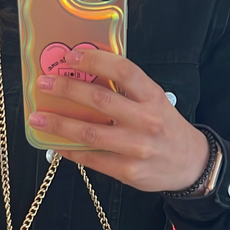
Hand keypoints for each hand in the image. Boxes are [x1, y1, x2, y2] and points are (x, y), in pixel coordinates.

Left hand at [28, 49, 209, 192]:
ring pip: (90, 133)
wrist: (191, 163)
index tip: (70, 57)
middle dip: (66, 89)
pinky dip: (69, 150)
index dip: (95, 61)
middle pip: (100, 100)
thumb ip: (126, 91)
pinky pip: (91, 159)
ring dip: (59, 123)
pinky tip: (54, 142)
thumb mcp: (154, 102)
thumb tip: (84, 77)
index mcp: (153, 97)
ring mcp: (136, 147)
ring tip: (38, 118)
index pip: (123, 71)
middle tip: (44, 84)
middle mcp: (146, 120)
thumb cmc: (165, 128)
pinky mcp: (128, 171)